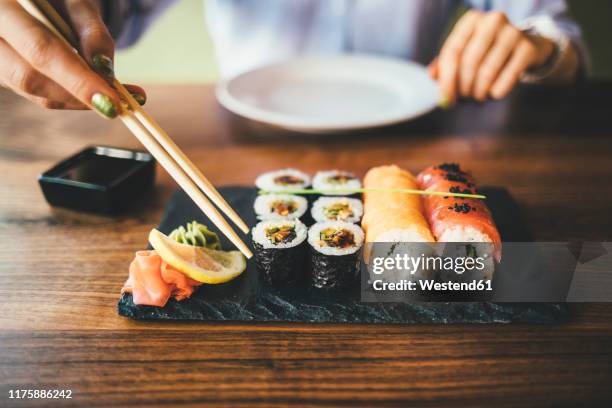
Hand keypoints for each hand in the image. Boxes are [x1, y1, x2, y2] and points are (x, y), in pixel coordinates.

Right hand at [0, 0, 144, 117]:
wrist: (37, 0)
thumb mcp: (77, 1)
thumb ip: (90, 30)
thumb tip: (105, 69)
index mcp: (2, 8)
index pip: (39, 48)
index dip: (76, 78)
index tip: (110, 98)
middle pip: (29, 77)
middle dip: (77, 94)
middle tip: (119, 105)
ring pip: (34, 91)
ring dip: (79, 100)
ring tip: (119, 98)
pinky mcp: (6, 75)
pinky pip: (39, 94)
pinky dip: (73, 98)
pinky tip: (100, 94)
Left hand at [429, 10, 554, 103]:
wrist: (524, 47)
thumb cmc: (486, 53)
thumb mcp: (463, 53)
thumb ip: (444, 65)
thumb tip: (432, 75)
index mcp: (471, 20)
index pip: (452, 52)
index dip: (446, 79)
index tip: (445, 99)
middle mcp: (492, 21)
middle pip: (469, 62)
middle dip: (464, 87)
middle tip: (464, 99)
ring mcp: (512, 32)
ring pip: (487, 72)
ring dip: (479, 92)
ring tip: (478, 96)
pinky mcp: (527, 48)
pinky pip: (506, 79)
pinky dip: (497, 92)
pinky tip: (494, 93)